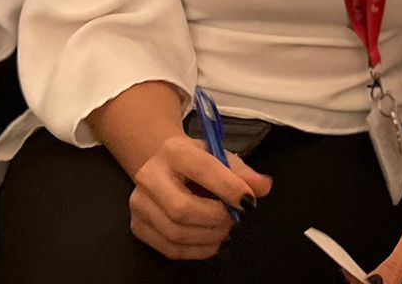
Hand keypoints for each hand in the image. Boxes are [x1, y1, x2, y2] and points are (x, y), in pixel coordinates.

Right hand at [127, 135, 271, 260]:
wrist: (160, 164)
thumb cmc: (195, 161)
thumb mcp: (218, 156)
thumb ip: (242, 172)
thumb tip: (263, 187)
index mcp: (173, 150)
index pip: (202, 169)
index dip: (228, 187)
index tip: (249, 201)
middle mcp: (149, 176)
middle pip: (183, 209)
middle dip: (215, 219)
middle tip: (235, 220)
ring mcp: (139, 203)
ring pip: (175, 232)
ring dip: (208, 237)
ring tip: (226, 231)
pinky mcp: (138, 226)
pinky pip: (169, 248)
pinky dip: (197, 250)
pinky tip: (212, 243)